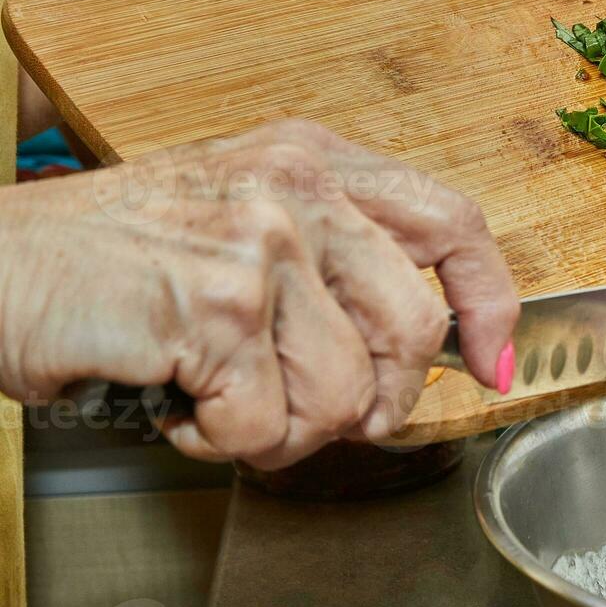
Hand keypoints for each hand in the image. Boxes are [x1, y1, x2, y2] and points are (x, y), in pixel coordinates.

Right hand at [0, 119, 519, 468]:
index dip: (490, 303)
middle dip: (373, 403)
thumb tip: (426, 350)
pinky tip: (180, 406)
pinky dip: (221, 443)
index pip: (453, 223)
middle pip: (414, 333)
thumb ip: (333, 267)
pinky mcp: (211, 309)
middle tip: (313, 413)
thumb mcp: (239, 226)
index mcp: (312, 162)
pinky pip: (265, 426)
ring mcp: (255, 246)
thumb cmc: (110, 261)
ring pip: (342, 396)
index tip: (495, 361)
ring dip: (283, 432)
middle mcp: (294, 191)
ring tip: (221, 403)